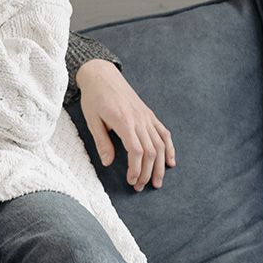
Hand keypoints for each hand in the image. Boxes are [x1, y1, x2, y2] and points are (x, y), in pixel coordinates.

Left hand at [76, 60, 175, 190]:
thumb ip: (102, 141)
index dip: (136, 169)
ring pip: (160, 144)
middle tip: (140, 187)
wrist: (101, 74)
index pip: (136, 151)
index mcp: (124, 121)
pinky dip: (169, 148)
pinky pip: (163, 132)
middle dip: (147, 172)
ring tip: (158, 182)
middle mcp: (139, 119)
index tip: (131, 181)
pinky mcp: (149, 114)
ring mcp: (146, 116)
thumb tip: (108, 163)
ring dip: (161, 165)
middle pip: (150, 151)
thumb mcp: (92, 120)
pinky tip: (171, 161)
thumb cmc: (94, 97)